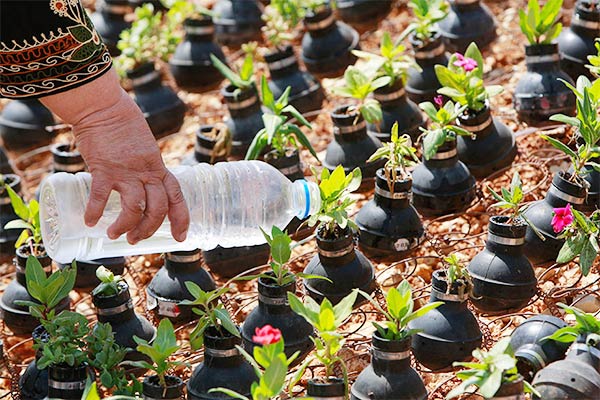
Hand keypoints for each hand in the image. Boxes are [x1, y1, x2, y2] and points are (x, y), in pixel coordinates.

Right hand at [40, 68, 189, 243]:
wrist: (104, 107)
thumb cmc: (123, 127)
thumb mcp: (144, 149)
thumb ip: (146, 168)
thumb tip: (142, 188)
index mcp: (158, 168)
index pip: (177, 197)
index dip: (181, 219)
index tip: (180, 237)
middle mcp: (147, 172)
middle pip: (158, 209)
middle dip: (148, 229)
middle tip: (134, 239)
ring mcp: (127, 171)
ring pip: (135, 208)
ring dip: (125, 226)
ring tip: (114, 235)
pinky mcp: (104, 168)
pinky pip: (102, 196)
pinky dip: (95, 212)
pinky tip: (89, 221)